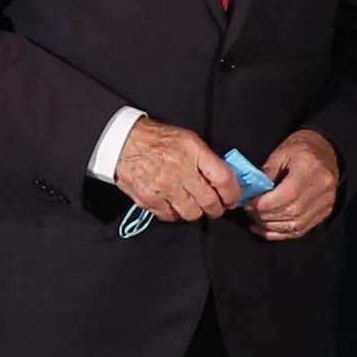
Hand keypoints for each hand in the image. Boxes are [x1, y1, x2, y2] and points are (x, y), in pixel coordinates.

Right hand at [114, 116, 245, 225]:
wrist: (123, 142)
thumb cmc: (158, 140)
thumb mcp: (188, 140)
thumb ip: (207, 160)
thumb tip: (226, 181)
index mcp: (193, 151)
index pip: (223, 178)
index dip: (233, 194)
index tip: (233, 199)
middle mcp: (179, 169)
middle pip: (210, 201)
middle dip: (216, 208)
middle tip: (215, 206)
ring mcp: (164, 186)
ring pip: (192, 213)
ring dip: (195, 211)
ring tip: (191, 203)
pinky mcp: (149, 199)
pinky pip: (171, 216)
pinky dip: (175, 213)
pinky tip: (173, 202)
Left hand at [250, 130, 340, 241]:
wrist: (327, 151)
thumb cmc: (303, 148)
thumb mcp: (282, 152)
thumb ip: (267, 172)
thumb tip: (252, 192)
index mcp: (310, 169)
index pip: (287, 195)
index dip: (264, 203)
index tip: (248, 203)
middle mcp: (321, 189)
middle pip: (290, 212)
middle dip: (265, 215)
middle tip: (249, 211)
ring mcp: (325, 203)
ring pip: (294, 225)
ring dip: (271, 226)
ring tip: (256, 219)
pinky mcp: (323, 213)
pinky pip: (300, 230)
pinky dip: (280, 233)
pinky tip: (265, 229)